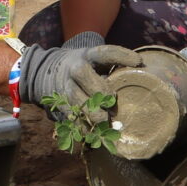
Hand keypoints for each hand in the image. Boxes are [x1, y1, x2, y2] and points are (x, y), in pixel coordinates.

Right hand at [19, 32, 141, 123]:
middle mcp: (74, 68)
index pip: (104, 52)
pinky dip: (80, 125)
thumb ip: (111, 69)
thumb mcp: (93, 62)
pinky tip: (91, 134)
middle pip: (83, 73)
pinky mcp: (58, 101)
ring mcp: (64, 85)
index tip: (138, 62)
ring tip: (103, 121)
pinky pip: (68, 114)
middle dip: (99, 88)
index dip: (121, 55)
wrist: (45, 72)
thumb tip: (141, 79)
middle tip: (112, 101)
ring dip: (90, 111)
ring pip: (74, 96)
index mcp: (87, 55)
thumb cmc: (83, 68)